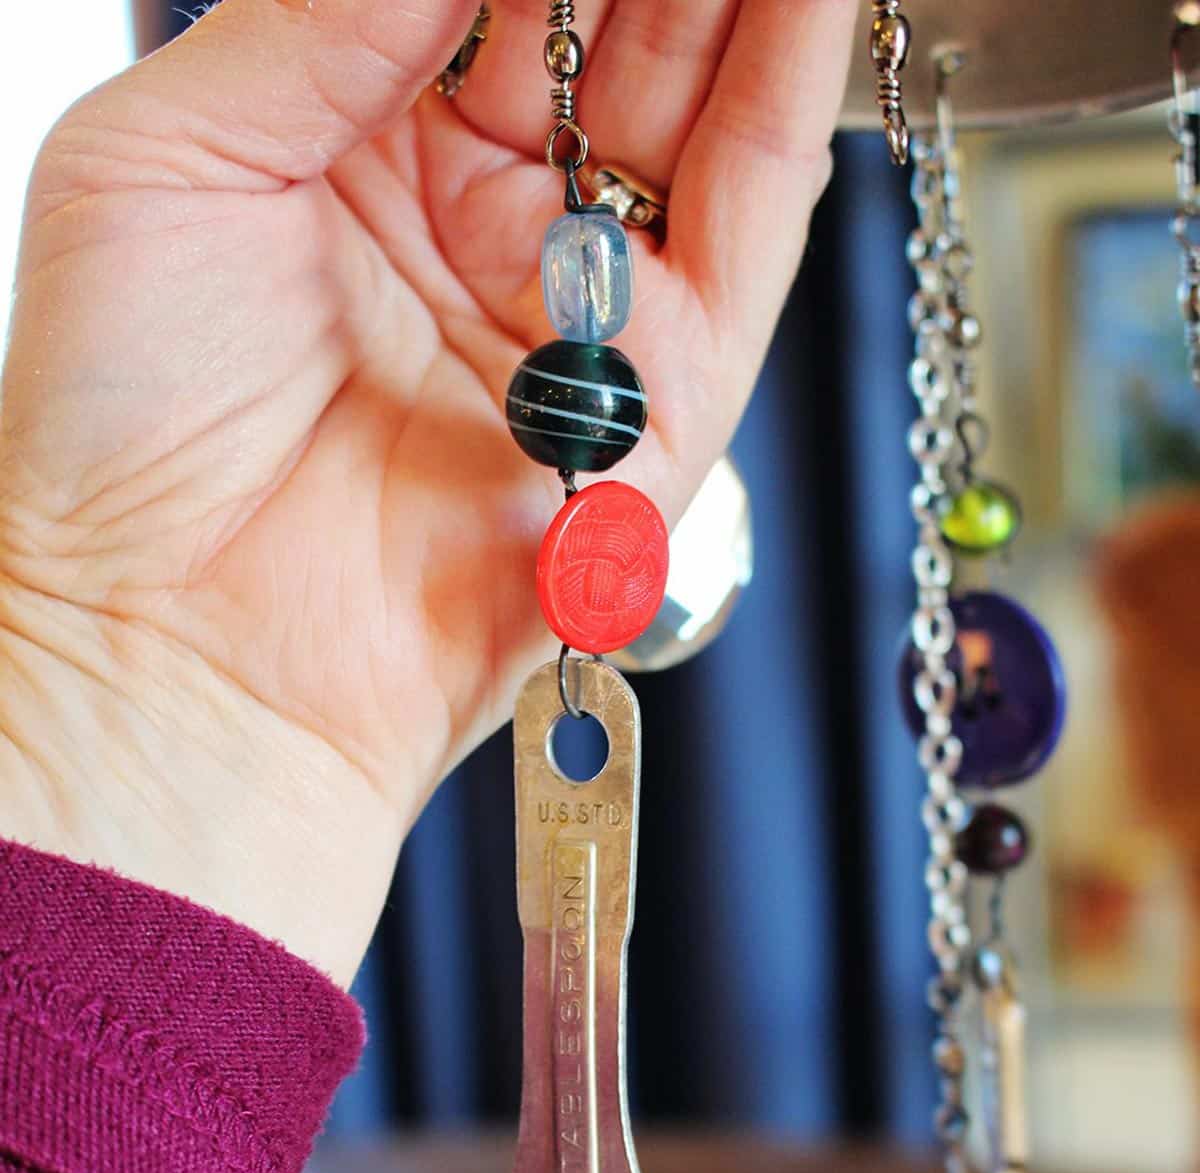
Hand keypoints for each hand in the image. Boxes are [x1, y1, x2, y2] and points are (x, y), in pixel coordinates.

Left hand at [0, 0, 854, 985]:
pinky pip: (749, 221)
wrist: (181, 647)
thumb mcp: (176, 155)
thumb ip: (326, 13)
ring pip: (693, 97)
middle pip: (606, 20)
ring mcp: (575, 302)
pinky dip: (791, 92)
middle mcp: (475, 214)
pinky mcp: (660, 399)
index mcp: (351, 141)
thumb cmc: (126, 430)